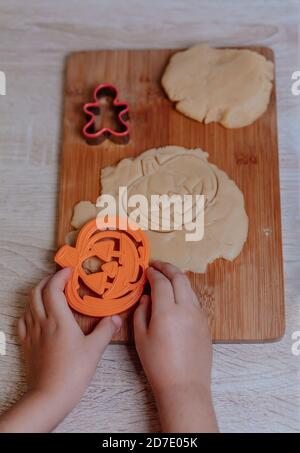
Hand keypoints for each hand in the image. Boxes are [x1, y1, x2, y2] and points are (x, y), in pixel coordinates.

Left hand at [0, 268, 121, 431]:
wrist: (50, 396)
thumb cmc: (73, 372)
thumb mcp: (94, 349)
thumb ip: (105, 331)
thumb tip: (116, 318)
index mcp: (59, 320)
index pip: (53, 288)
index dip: (60, 276)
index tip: (70, 271)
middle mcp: (42, 322)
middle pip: (37, 292)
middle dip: (47, 280)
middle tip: (59, 279)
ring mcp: (32, 333)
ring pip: (28, 305)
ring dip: (37, 293)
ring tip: (49, 293)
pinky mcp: (26, 344)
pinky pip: (22, 321)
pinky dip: (28, 311)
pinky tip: (35, 315)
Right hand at [134, 261, 217, 432]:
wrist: (184, 385)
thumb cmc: (157, 364)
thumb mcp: (141, 338)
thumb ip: (142, 312)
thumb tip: (146, 297)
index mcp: (167, 311)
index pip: (161, 282)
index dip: (153, 273)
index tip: (146, 269)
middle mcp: (186, 308)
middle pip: (179, 277)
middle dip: (167, 267)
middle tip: (156, 265)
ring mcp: (199, 315)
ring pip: (189, 286)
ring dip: (177, 277)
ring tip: (166, 277)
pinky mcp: (205, 323)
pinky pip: (194, 299)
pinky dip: (184, 291)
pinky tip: (176, 296)